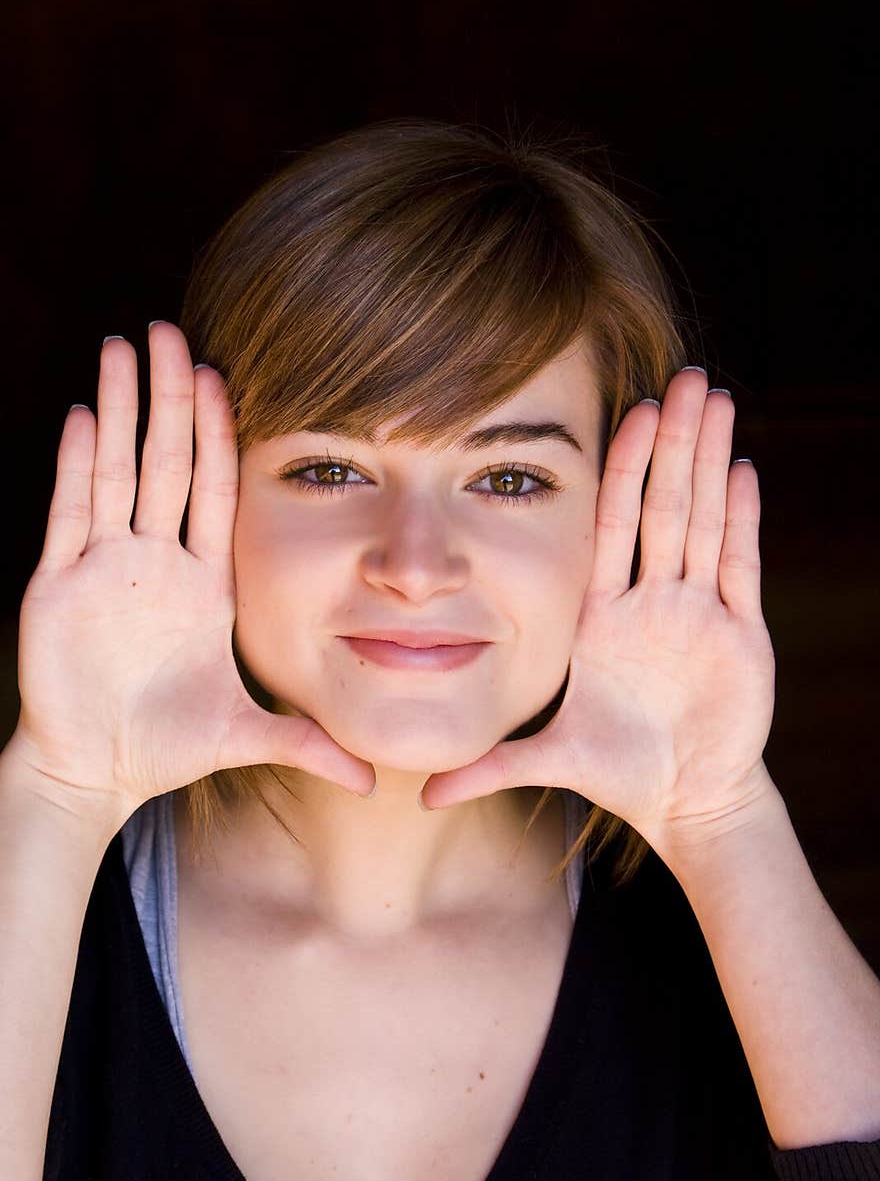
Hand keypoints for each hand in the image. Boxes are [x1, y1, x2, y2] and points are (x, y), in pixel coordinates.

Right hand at [12, 322, 375, 816]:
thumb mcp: (246, 735)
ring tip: (123, 346)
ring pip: (114, 471)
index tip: (225, 375)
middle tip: (172, 330)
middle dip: (169, 398)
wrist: (97, 771)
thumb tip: (374, 782)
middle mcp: (157, 564)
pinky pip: (69, 514)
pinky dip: (74, 464)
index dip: (218, 435)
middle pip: (164, 463)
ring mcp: (104, 568)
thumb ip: (306, 746)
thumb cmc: (167, 746)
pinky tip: (81, 414)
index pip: (215, 492)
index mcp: (204, 584)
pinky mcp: (58, 586)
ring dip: (118, 410)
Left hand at [419, 368, 776, 840]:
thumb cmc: (619, 772)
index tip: (622, 413)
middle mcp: (650, 602)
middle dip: (671, 443)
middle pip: (661, 507)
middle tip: (680, 377)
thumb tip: (418, 795)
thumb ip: (489, 768)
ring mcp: (697, 614)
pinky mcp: (740, 635)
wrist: (685, 803)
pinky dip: (743, 519)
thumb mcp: (549, 760)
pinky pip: (739, 567)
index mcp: (602, 616)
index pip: (609, 527)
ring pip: (703, 521)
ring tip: (714, 399)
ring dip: (709, 461)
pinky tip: (743, 469)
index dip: (618, 470)